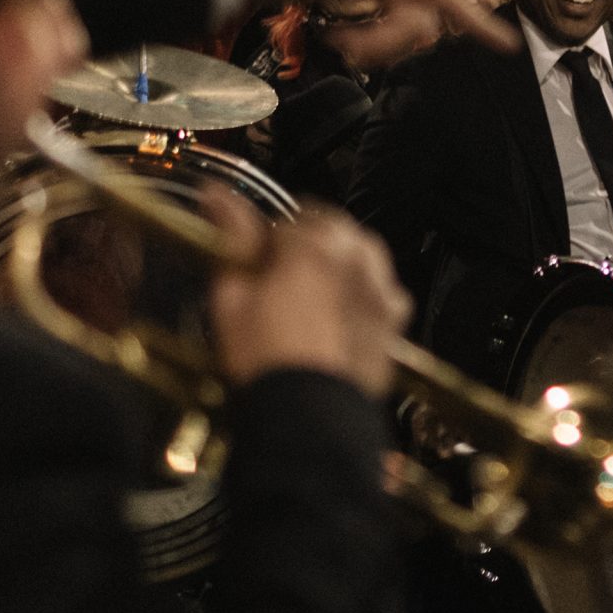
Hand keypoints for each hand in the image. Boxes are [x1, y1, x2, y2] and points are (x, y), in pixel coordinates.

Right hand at [205, 190, 406, 397]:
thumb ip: (232, 238)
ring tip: (308, 294)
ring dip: (336, 262)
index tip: (252, 264)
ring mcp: (383, 289)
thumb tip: (216, 194)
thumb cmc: (264, 359)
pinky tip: (338, 316)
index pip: (286, 221)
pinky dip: (360, 292)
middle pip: (331, 230)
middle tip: (278, 277)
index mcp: (315, 244)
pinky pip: (380, 290)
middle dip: (305, 243)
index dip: (265, 241)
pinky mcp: (396, 321)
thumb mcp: (232, 298)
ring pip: (361, 255)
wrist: (309, 418)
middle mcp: (358, 257)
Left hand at [240, 0, 521, 61]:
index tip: (507, 46)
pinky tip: (337, 38)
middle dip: (389, 45)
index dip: (475, 21)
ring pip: (405, 27)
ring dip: (375, 47)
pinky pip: (387, 25)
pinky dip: (368, 42)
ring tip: (333, 45)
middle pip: (421, 21)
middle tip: (341, 52)